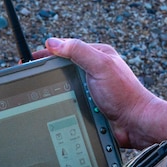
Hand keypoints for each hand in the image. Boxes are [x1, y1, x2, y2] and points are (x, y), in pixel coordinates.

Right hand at [37, 37, 166, 147]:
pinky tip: (57, 108)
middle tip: (31, 78)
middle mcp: (94, 70)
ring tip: (40, 95)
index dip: (48, 53)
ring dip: (57, 92)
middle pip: (64, 68)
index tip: (31, 59)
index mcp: (97, 55)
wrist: (136, 123)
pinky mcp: (90, 105)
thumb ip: (78, 51)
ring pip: (65, 87)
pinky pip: (71, 103)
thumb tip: (53, 42)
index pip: (67, 49)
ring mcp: (91, 89)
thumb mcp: (100, 65)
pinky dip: (64, 105)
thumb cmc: (124, 94)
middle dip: (49, 73)